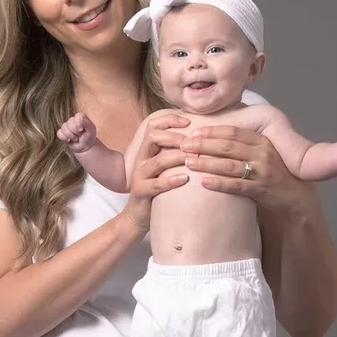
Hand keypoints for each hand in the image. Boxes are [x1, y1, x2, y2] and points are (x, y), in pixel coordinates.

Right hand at [57, 112, 97, 152]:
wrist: (85, 147)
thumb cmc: (89, 137)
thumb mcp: (91, 130)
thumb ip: (87, 123)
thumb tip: (80, 117)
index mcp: (80, 117)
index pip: (77, 116)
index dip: (78, 123)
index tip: (81, 130)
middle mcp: (72, 120)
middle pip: (69, 123)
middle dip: (75, 132)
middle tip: (79, 136)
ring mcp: (66, 126)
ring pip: (63, 128)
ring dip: (70, 135)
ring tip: (75, 139)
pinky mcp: (62, 133)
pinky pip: (59, 133)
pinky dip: (64, 138)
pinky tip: (68, 140)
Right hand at [122, 110, 191, 233]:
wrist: (138, 216)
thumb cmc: (158, 190)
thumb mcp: (165, 167)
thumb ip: (174, 152)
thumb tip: (198, 138)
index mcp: (147, 151)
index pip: (153, 126)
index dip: (170, 120)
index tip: (189, 122)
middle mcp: (141, 160)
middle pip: (152, 137)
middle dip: (174, 137)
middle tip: (192, 142)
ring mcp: (139, 176)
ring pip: (156, 161)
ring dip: (176, 157)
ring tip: (193, 158)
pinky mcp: (140, 192)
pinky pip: (156, 185)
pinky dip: (171, 181)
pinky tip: (185, 179)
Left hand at [182, 125, 305, 216]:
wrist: (295, 196)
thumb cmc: (274, 173)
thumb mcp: (263, 153)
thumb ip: (245, 145)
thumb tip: (217, 137)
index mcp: (262, 141)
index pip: (233, 132)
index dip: (212, 131)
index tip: (194, 132)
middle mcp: (262, 154)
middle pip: (228, 147)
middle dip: (204, 145)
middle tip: (185, 146)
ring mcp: (262, 172)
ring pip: (229, 165)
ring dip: (207, 163)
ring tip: (189, 162)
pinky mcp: (260, 190)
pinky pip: (235, 186)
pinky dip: (219, 184)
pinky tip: (203, 183)